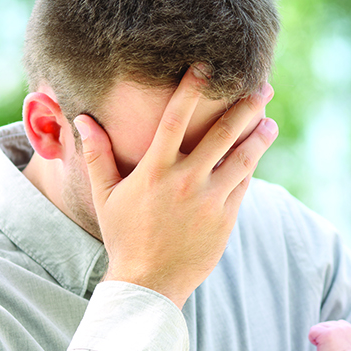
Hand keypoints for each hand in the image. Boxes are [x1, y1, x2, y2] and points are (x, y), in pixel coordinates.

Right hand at [79, 66, 276, 309]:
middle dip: (244, 107)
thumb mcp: (105, 196)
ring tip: (269, 119)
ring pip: (242, 159)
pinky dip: (251, 165)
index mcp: (155, 171)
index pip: (174, 119)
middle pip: (221, 134)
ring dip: (258, 135)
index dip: (191, 90)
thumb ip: (97, 155)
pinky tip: (257, 151)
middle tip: (261, 86)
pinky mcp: (226, 218)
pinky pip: (242, 185)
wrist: (149, 283)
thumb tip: (82, 119)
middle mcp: (185, 182)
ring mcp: (209, 200)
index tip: (206, 66)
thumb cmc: (124, 236)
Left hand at [308, 321, 350, 350]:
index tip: (335, 348)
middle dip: (325, 337)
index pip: (338, 324)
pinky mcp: (327, 333)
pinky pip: (312, 330)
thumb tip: (323, 335)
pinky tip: (320, 348)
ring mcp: (337, 329)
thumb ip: (338, 338)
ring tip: (327, 350)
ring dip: (319, 339)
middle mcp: (346, 327)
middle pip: (327, 325)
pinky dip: (312, 339)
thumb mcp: (344, 348)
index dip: (332, 335)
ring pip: (319, 327)